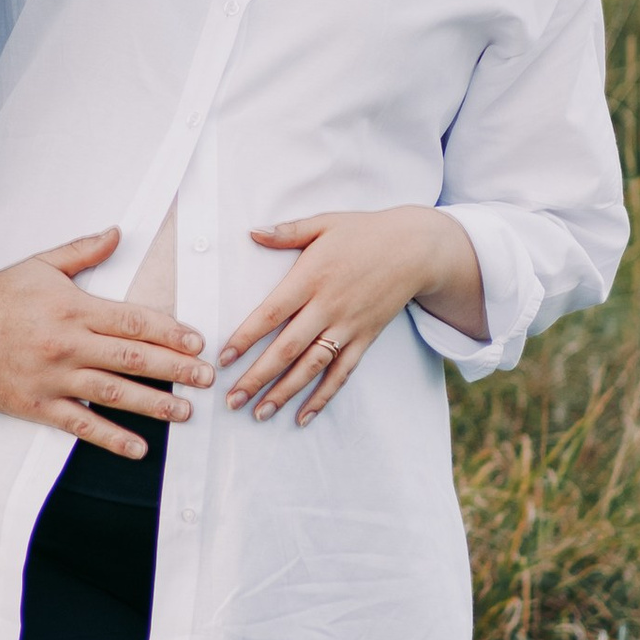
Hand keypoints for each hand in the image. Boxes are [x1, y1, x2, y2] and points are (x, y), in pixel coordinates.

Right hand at [0, 230, 211, 454]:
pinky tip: (138, 447)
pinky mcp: (37, 405)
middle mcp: (68, 344)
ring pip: (114, 393)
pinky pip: (81, 424)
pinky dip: (111, 438)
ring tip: (185, 411)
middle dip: (176, 368)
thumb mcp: (39, 266)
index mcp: (73, 307)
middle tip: (207, 378)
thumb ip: (82, 251)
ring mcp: (53, 378)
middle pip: (133, 358)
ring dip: (154, 404)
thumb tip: (118, 232)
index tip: (197, 342)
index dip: (171, 332)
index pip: (134, 320)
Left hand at [221, 206, 484, 423]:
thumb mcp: (324, 223)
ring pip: (312, 367)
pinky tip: (303, 416)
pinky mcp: (365, 339)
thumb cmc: (365, 232)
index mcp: (312, 277)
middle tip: (232, 400)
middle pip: (287, 349)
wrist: (416, 249)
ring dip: (284, 393)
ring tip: (259, 414)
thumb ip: (287, 232)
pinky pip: (342, 373)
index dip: (246, 337)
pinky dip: (323, 397)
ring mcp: (348, 327)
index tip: (223, 358)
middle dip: (257, 377)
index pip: (271, 313)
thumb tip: (251, 232)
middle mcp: (328, 307)